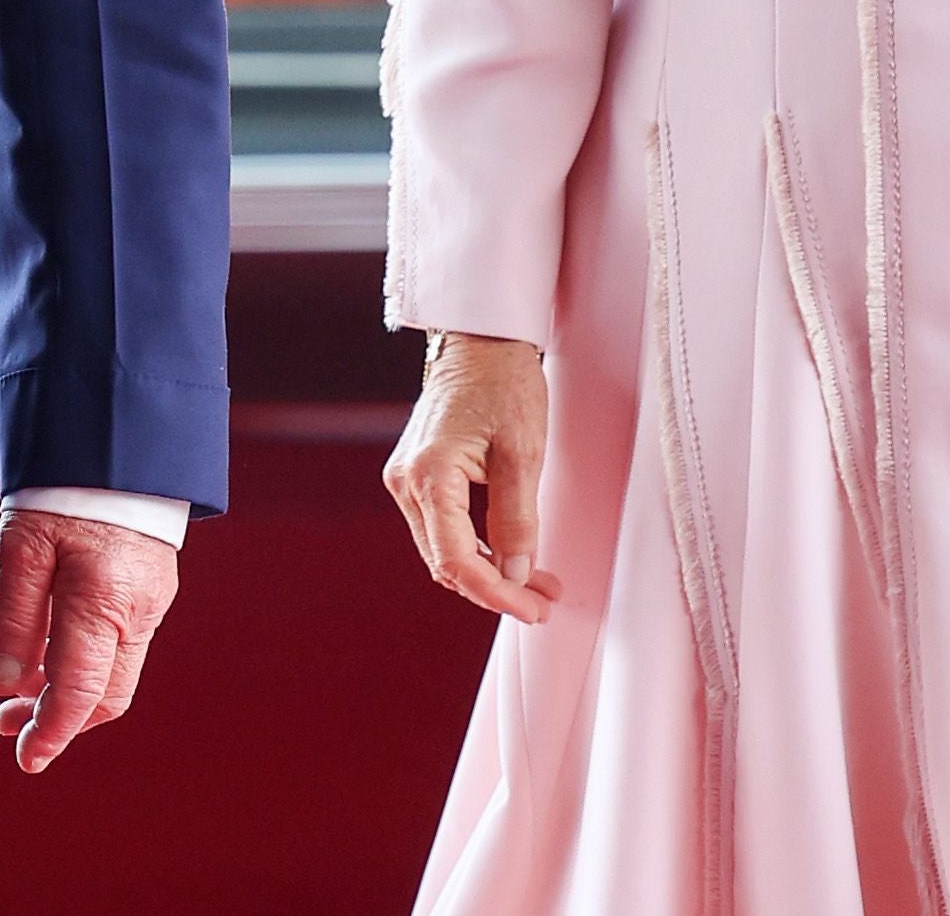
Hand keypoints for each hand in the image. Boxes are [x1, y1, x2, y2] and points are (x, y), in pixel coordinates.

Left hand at [0, 508, 179, 773]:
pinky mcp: (153, 592)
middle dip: (58, 720)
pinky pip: (121, 647)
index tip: (25, 758)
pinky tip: (47, 653)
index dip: (51, 732)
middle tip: (6, 723)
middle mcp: (138, 612)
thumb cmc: (62, 488)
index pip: (79, 691)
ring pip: (115, 675)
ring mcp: (153, 604)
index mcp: (103, 602)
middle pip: (104, 697)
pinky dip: (85, 663)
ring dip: (70, 694)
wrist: (119, 440)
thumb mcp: (20, 545)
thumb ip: (13, 617)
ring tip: (16, 692)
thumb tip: (4, 684)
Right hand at [383, 330, 560, 624]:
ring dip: (489, 573)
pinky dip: (478, 549)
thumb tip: (516, 574)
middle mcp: (406, 481)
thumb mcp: (522, 452)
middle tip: (543, 601)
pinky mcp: (419, 476)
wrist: (482, 340)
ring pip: (444, 550)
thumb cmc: (503, 383)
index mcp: (428, 475)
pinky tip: (512, 556)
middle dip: (496, 589)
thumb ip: (516, 518)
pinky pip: (444, 529)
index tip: (532, 608)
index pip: (456, 559)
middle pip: (446, 562)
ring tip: (537, 584)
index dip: (495, 594)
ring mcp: (408, 479)